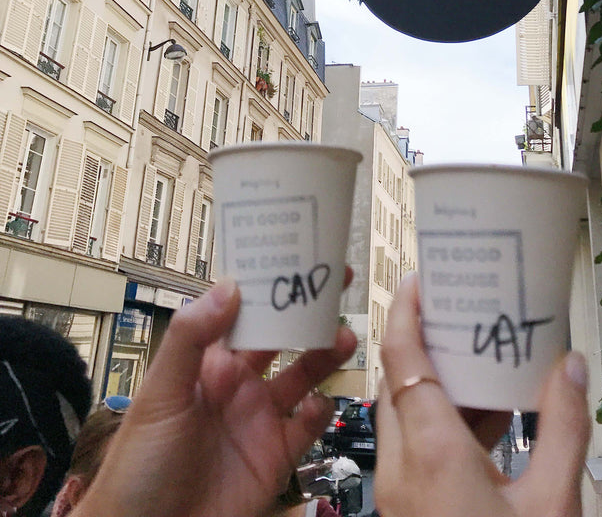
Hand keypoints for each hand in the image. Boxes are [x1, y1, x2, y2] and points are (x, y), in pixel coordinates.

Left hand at [73, 277, 355, 516]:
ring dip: (325, 352)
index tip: (293, 255)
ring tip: (343, 335)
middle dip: (308, 310)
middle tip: (333, 282)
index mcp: (208, 363)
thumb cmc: (136, 467)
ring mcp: (259, 419)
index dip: (268, 284)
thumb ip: (191, 338)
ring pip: (304, 374)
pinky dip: (323, 410)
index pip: (243, 311)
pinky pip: (309, 425)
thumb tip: (228, 287)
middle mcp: (237, 385)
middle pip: (281, 337)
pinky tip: (322, 400)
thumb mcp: (160, 393)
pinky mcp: (276, 456)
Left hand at [376, 273, 589, 516]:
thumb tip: (571, 366)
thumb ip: (564, 430)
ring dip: (436, 387)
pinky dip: (441, 425)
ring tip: (482, 361)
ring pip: (403, 417)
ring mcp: (396, 492)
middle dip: (427, 343)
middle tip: (461, 315)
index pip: (401, 359)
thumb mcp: (553, 504)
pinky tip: (488, 420)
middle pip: (398, 382)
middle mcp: (400, 469)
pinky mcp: (405, 509)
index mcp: (432, 454)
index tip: (421, 280)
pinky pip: (413, 450)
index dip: (406, 311)